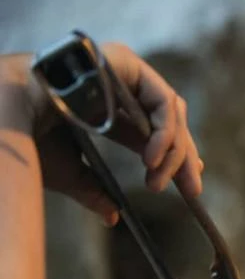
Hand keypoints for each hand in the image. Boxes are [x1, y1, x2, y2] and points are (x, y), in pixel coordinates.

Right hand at [0, 42, 203, 225]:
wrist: (8, 116)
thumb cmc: (29, 139)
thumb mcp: (69, 172)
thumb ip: (94, 191)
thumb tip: (112, 217)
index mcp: (106, 108)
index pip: (153, 131)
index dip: (174, 156)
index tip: (190, 185)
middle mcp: (117, 86)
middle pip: (167, 120)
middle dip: (182, 157)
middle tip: (192, 189)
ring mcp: (122, 70)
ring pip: (169, 111)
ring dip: (173, 149)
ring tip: (158, 179)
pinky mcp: (125, 61)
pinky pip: (160, 98)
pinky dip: (165, 130)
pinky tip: (154, 157)